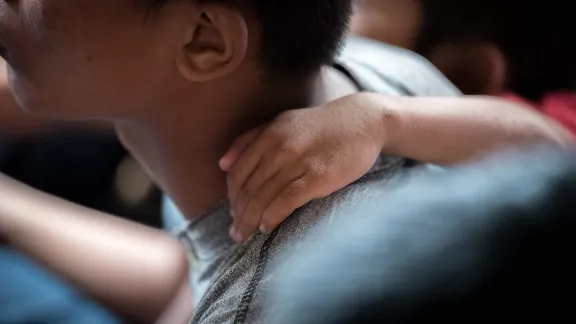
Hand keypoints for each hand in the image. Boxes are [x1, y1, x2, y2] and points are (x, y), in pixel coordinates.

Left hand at [219, 93, 386, 242]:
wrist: (363, 121)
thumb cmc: (321, 126)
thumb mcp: (283, 123)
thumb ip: (250, 139)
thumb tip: (222, 164)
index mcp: (268, 134)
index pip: (237, 172)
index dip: (231, 197)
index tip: (233, 213)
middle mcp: (279, 146)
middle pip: (248, 188)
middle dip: (239, 214)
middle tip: (236, 233)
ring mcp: (299, 161)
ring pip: (264, 196)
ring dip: (250, 220)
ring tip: (246, 235)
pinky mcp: (318, 175)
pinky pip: (287, 200)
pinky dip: (273, 215)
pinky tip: (267, 227)